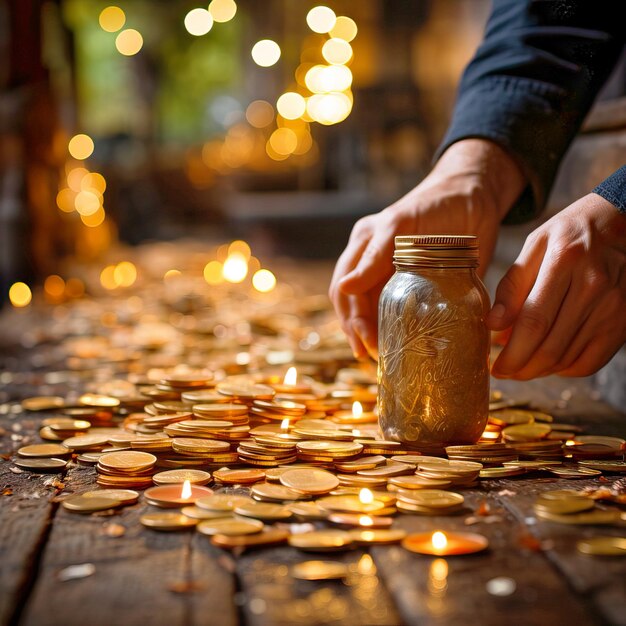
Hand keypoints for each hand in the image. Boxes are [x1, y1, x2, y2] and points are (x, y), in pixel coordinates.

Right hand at [329, 139, 525, 359]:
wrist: (474, 197)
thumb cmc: (440, 203)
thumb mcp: (402, 225)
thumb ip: (374, 256)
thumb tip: (346, 288)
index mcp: (365, 242)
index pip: (345, 288)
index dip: (353, 318)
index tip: (368, 341)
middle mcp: (370, 257)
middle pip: (351, 303)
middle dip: (356, 331)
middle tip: (371, 355)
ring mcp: (387, 269)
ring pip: (365, 307)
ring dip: (366, 333)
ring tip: (377, 357)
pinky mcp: (408, 279)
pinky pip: (388, 306)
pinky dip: (386, 327)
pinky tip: (391, 344)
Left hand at [489, 193, 625, 378]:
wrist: (620, 222)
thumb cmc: (570, 234)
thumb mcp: (534, 246)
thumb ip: (512, 285)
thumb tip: (492, 325)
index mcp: (565, 261)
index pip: (534, 321)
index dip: (512, 352)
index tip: (495, 367)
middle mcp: (594, 286)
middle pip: (551, 345)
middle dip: (522, 368)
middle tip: (504, 372)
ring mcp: (613, 306)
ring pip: (569, 357)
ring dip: (540, 370)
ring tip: (521, 366)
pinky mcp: (624, 320)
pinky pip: (592, 361)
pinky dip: (566, 369)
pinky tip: (549, 363)